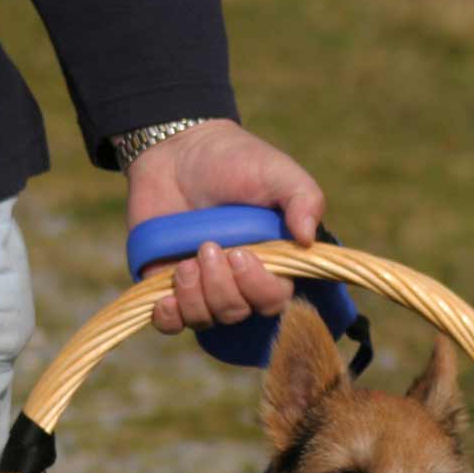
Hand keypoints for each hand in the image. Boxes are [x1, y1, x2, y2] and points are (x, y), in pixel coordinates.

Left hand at [124, 118, 324, 332]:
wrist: (178, 149)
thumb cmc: (235, 160)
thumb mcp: (277, 172)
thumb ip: (304, 198)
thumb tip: (308, 239)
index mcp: (270, 262)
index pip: (274, 299)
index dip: (258, 288)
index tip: (242, 254)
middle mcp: (237, 281)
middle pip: (237, 313)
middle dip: (221, 287)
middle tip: (208, 246)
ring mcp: (201, 286)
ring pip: (204, 319)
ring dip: (194, 296)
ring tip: (186, 261)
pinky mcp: (165, 286)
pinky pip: (170, 323)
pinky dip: (169, 317)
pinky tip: (166, 298)